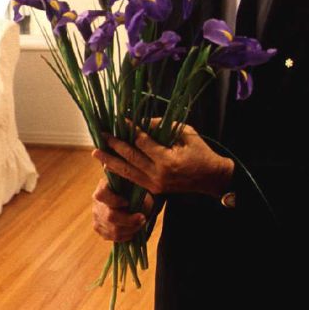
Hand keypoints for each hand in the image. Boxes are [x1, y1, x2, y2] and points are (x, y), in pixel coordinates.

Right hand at [91, 178, 153, 241]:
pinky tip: (132, 231)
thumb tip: (140, 211)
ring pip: (111, 230)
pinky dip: (124, 236)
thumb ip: (138, 197)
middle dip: (129, 220)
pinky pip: (110, 236)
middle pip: (110, 217)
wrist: (130, 199)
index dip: (114, 201)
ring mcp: (96, 215)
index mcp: (103, 186)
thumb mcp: (138, 189)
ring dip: (129, 230)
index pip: (102, 195)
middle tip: (142, 218)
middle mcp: (97, 202)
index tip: (128, 203)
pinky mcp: (98, 227)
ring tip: (140, 225)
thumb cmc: (135, 192)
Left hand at [92, 124, 233, 196]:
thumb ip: (162, 127)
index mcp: (167, 160)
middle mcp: (158, 174)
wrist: (211, 178)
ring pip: (127, 172)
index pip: (142, 142)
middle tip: (101, 134)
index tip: (119, 119)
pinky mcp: (154, 190)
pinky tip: (109, 165)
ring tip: (96, 152)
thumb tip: (141, 122)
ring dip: (110, 161)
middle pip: (130, 158)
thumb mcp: (186, 134)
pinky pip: (133, 180)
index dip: (129, 129)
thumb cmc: (201, 152)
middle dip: (114, 145)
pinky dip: (120, 172)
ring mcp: (155, 184)